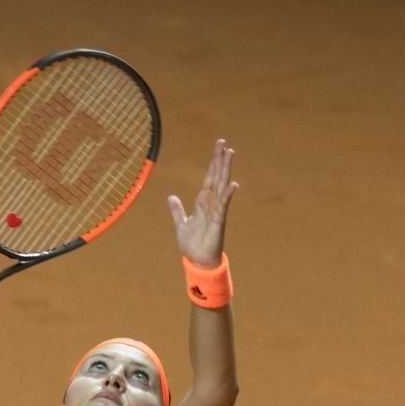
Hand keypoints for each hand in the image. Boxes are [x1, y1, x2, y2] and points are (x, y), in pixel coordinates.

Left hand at [167, 138, 237, 266]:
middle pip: (217, 177)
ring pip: (222, 186)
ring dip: (226, 170)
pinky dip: (228, 195)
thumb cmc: (192, 245)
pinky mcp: (219, 222)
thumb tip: (171, 197)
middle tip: (224, 143)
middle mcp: (211, 204)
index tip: (218, 147)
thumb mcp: (181, 224)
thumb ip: (177, 211)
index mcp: (203, 203)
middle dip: (220, 161)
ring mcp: (216, 211)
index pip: (209, 178)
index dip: (212, 163)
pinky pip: (223, 206)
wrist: (197, 262)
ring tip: (230, 154)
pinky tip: (233, 184)